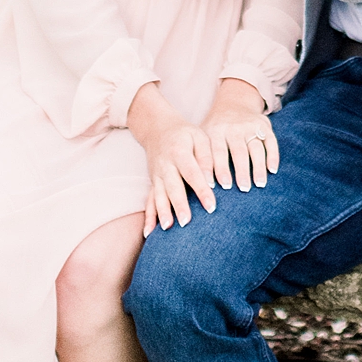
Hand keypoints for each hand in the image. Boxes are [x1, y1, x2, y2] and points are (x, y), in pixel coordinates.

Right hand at [128, 83, 218, 235]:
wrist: (157, 128)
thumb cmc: (184, 134)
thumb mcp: (198, 136)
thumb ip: (207, 157)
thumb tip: (213, 180)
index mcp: (179, 152)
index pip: (192, 174)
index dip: (201, 190)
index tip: (211, 206)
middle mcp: (165, 166)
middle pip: (173, 187)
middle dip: (179, 205)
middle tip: (187, 222)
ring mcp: (156, 176)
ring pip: (159, 196)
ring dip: (163, 213)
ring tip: (169, 228)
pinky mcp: (152, 183)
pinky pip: (149, 201)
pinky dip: (148, 218)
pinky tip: (149, 233)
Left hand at [204, 76, 278, 193]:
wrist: (234, 102)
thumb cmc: (215, 127)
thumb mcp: (204, 134)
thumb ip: (201, 154)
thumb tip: (198, 182)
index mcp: (216, 130)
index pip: (218, 152)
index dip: (220, 169)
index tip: (223, 186)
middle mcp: (234, 127)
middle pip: (238, 152)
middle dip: (241, 171)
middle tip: (244, 189)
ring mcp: (250, 126)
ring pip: (256, 148)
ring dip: (258, 167)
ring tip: (259, 184)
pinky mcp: (264, 125)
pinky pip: (271, 142)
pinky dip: (273, 156)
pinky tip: (272, 170)